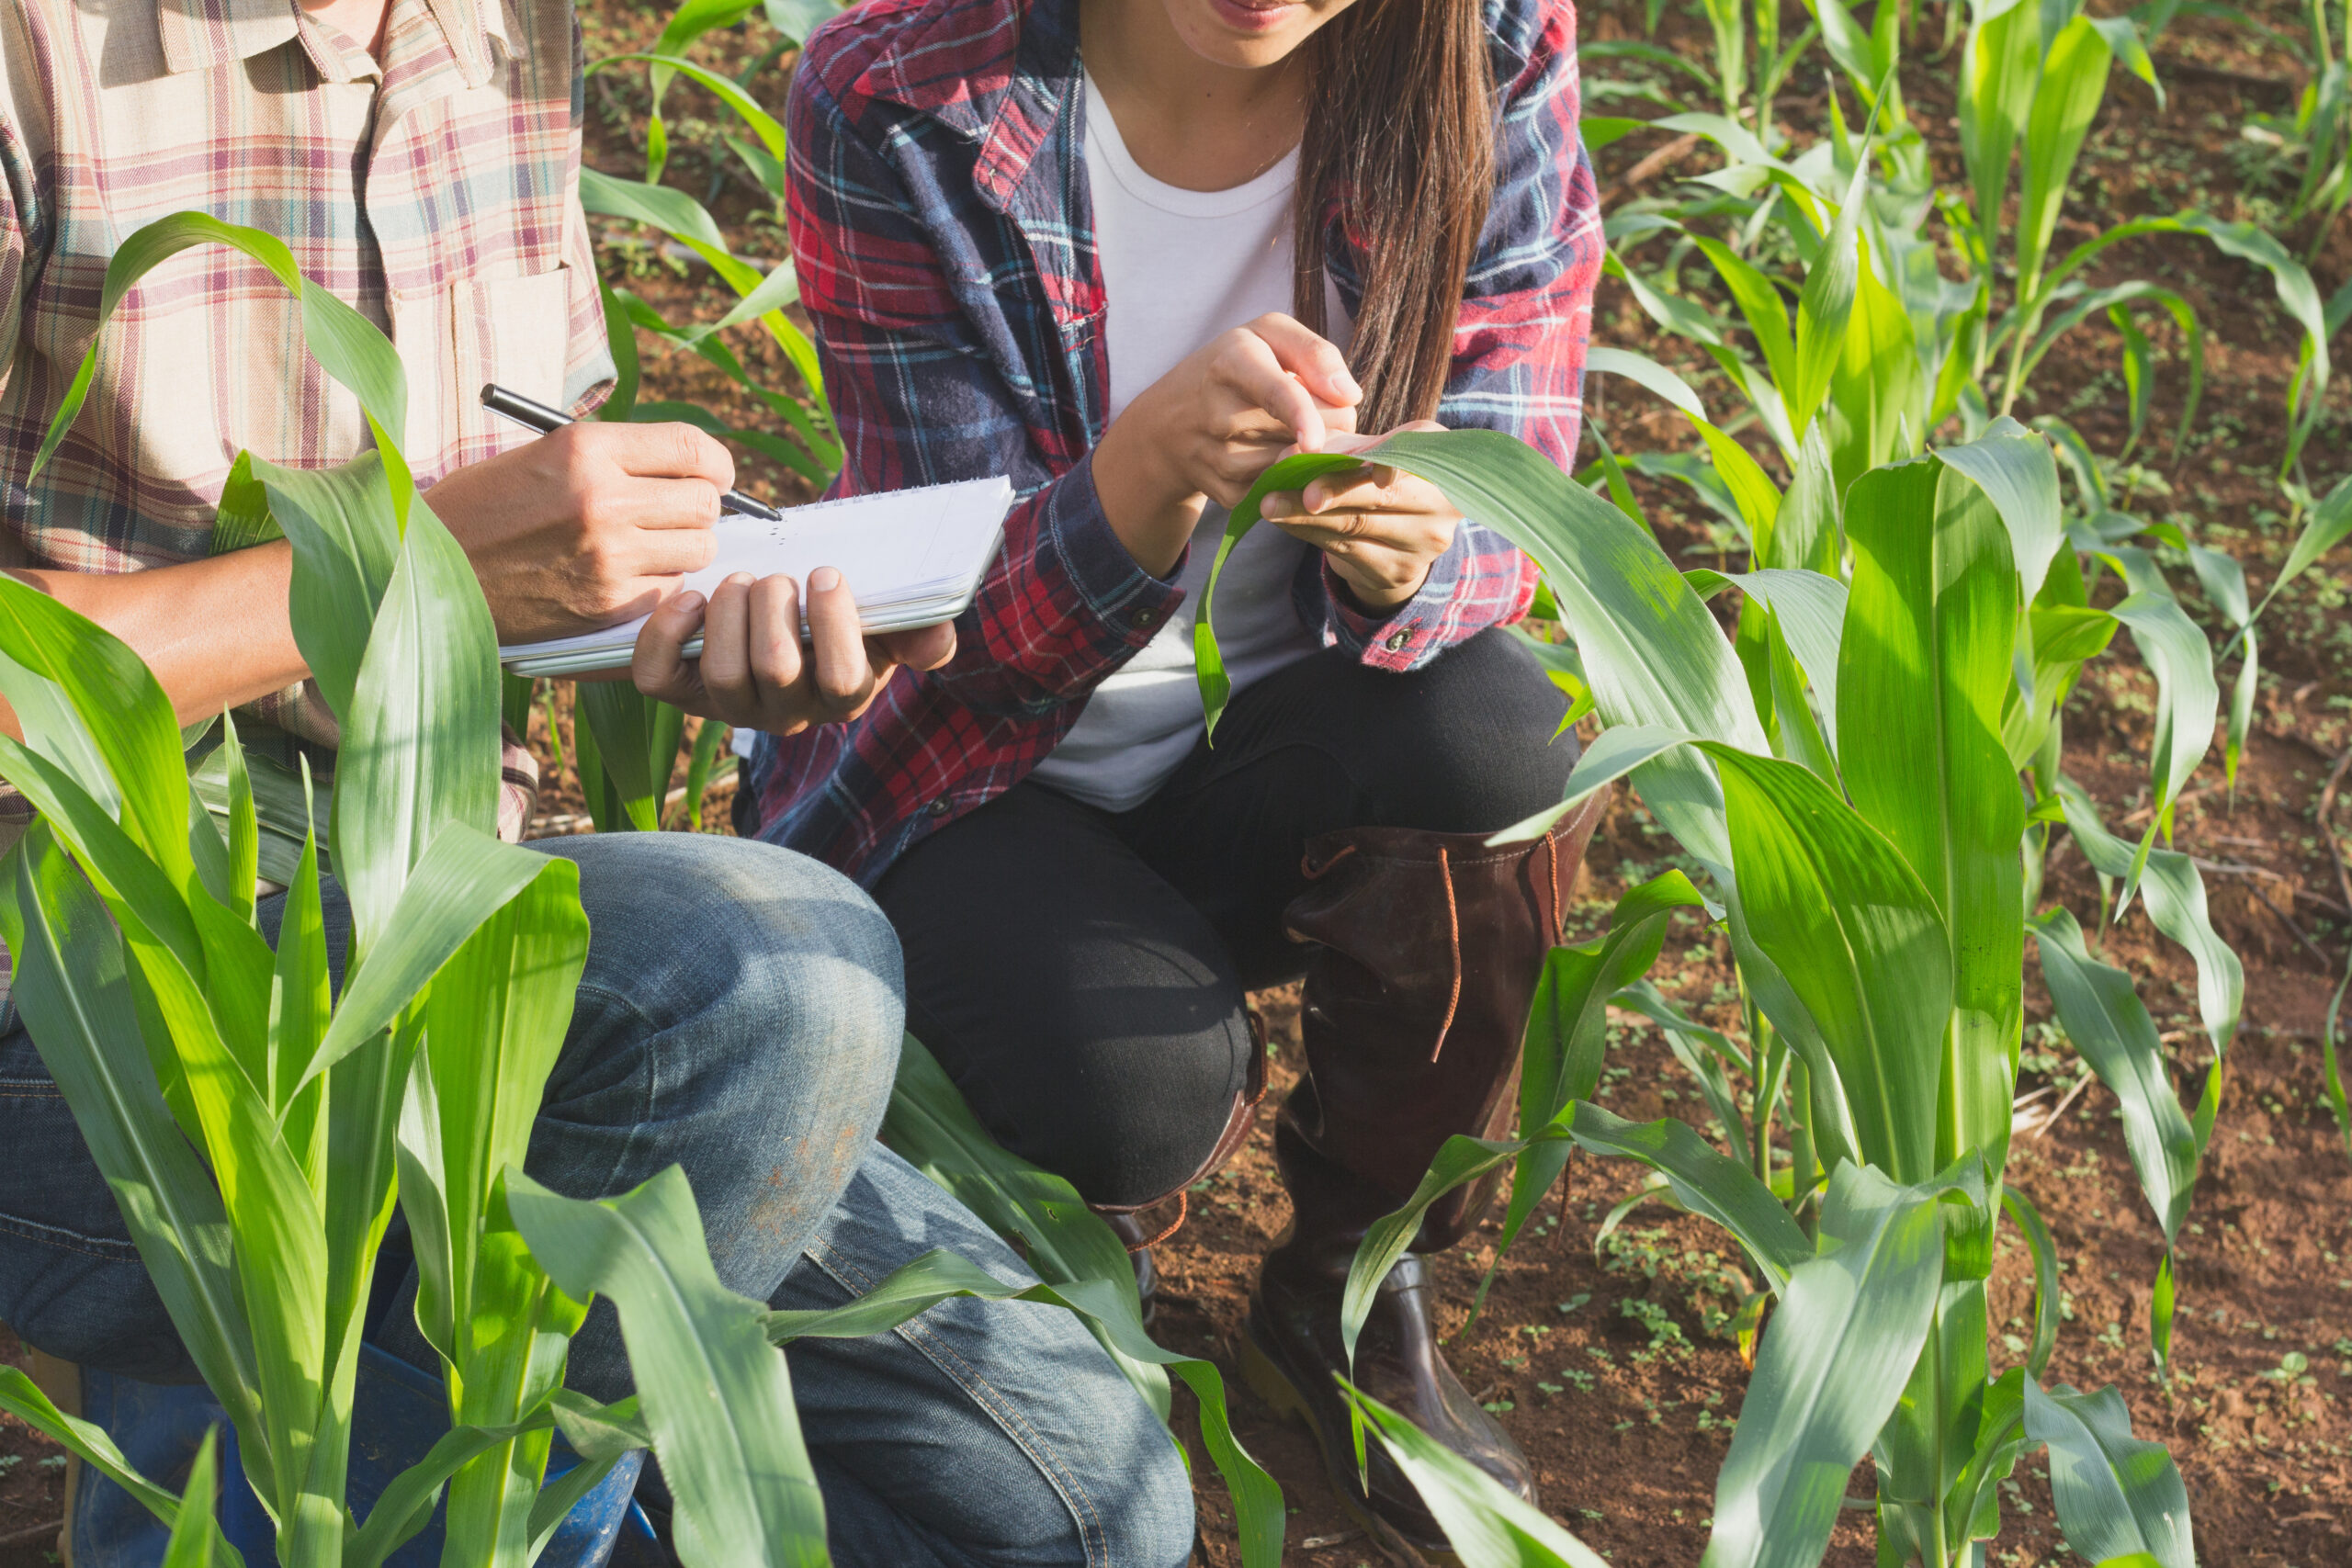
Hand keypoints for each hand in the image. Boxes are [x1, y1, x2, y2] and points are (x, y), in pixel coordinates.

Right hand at [425, 422, 733, 642]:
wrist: (426, 569)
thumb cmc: (482, 509)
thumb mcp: (544, 456)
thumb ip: (615, 458)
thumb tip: (688, 470)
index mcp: (586, 448)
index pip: (693, 448)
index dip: (715, 464)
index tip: (713, 475)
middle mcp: (603, 499)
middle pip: (705, 502)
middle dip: (700, 508)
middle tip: (675, 514)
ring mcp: (607, 556)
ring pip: (696, 550)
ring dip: (683, 548)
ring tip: (646, 545)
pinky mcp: (605, 605)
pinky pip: (669, 590)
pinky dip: (659, 586)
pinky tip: (623, 576)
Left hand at [630, 566, 957, 734]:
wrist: (784, 614)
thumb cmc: (838, 617)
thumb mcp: (886, 623)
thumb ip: (920, 630)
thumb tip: (935, 639)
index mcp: (842, 695)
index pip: (842, 682)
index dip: (833, 626)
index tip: (826, 574)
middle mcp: (786, 712)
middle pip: (776, 671)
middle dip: (774, 609)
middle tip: (777, 577)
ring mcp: (730, 706)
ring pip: (724, 675)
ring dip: (729, 614)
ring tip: (740, 581)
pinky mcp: (681, 691)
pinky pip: (659, 678)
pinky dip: (667, 633)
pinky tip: (690, 598)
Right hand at [1093, 312, 1359, 575]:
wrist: (1167, 424)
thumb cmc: (1230, 367)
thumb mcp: (1266, 335)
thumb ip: (1315, 353)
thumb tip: (1350, 396)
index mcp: (1232, 363)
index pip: (1275, 393)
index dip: (1301, 416)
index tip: (1316, 440)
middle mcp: (1221, 415)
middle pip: (1306, 434)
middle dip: (1332, 423)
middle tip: (1320, 407)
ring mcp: (1222, 461)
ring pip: (1301, 466)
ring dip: (1314, 451)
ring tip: (1292, 427)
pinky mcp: (1230, 494)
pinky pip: (1286, 489)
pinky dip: (1296, 475)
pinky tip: (1278, 453)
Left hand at [1259, 422, 1460, 612]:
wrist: (1397, 536)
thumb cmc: (1374, 478)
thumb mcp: (1365, 452)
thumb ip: (1335, 446)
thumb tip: (1295, 453)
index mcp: (1439, 457)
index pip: (1415, 454)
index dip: (1386, 459)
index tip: (1352, 461)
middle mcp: (1442, 501)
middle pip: (1381, 496)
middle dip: (1333, 492)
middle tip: (1294, 490)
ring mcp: (1424, 541)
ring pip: (1357, 525)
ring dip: (1305, 515)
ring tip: (1270, 504)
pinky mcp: (1399, 570)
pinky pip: (1345, 550)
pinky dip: (1308, 533)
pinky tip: (1283, 522)